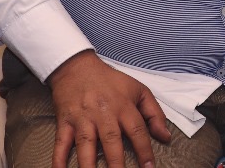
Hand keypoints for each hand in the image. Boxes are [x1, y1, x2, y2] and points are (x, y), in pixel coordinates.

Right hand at [47, 50, 171, 167]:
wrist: (78, 68)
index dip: (144, 150)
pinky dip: (59, 159)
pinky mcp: (64, 122)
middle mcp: (103, 114)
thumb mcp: (139, 90)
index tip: (149, 167)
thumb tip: (165, 136)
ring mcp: (82, 119)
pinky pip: (61, 143)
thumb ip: (154, 113)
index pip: (137, 130)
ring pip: (85, 144)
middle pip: (111, 140)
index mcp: (123, 106)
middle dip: (116, 162)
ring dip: (88, 165)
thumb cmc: (111, 81)